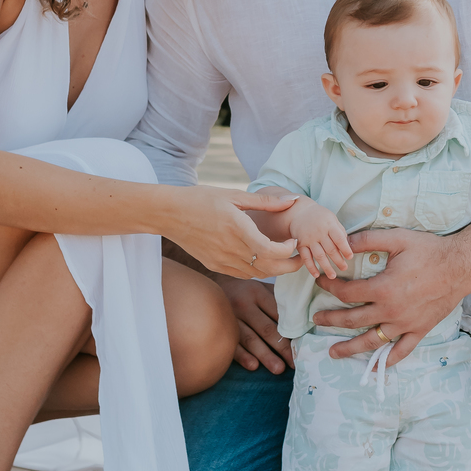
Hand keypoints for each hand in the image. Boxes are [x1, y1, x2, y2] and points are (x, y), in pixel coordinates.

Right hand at [162, 186, 300, 280]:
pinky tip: (263, 261)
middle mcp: (230, 249)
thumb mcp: (234, 195)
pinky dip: (258, 271)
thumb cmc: (201, 199)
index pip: (271, 250)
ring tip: (285, 259)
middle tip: (300, 257)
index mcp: (237, 229)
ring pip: (257, 274)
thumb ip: (266, 201)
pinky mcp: (215, 266)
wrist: (169, 214)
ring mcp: (221, 261)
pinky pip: (243, 274)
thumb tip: (293, 199)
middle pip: (268, 268)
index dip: (288, 250)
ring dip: (275, 270)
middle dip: (289, 266)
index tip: (294, 241)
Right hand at [216, 276, 294, 374]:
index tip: (304, 343)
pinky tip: (253, 366)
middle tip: (295, 362)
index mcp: (256, 292)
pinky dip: (242, 356)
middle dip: (282, 348)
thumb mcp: (259, 287)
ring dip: (265, 355)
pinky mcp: (220, 330)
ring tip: (279, 369)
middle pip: (266, 328)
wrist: (209, 286)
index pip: (278, 313)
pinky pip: (232, 345)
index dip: (292, 329)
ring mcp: (230, 318)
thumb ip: (278, 298)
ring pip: (250, 339)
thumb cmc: (243, 291)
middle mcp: (243, 305)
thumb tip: (303, 313)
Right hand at [288, 201, 352, 279]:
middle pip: (330, 249)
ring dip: (326, 267)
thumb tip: (347, 246)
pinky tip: (316, 275)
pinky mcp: (300, 244)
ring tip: (333, 276)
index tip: (350, 257)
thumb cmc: (320, 217)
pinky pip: (306, 258)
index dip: (345, 249)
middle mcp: (319, 232)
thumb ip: (340, 231)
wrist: (299, 212)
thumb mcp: (332, 219)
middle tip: (344, 268)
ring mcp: (309, 239)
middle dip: (338, 261)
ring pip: (319, 256)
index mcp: (329, 225)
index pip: (339, 238)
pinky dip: (311, 267)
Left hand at [310, 226, 468, 364]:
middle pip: (353, 320)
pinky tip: (376, 364)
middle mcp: (391, 311)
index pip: (346, 293)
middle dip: (331, 320)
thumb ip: (367, 240)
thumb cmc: (429, 250)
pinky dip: (388, 360)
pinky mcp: (419, 330)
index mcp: (383, 289)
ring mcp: (405, 324)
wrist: (461, 265)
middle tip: (316, 320)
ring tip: (332, 352)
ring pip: (372, 341)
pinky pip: (401, 351)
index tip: (320, 283)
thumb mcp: (397, 238)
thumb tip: (342, 242)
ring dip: (350, 348)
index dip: (329, 288)